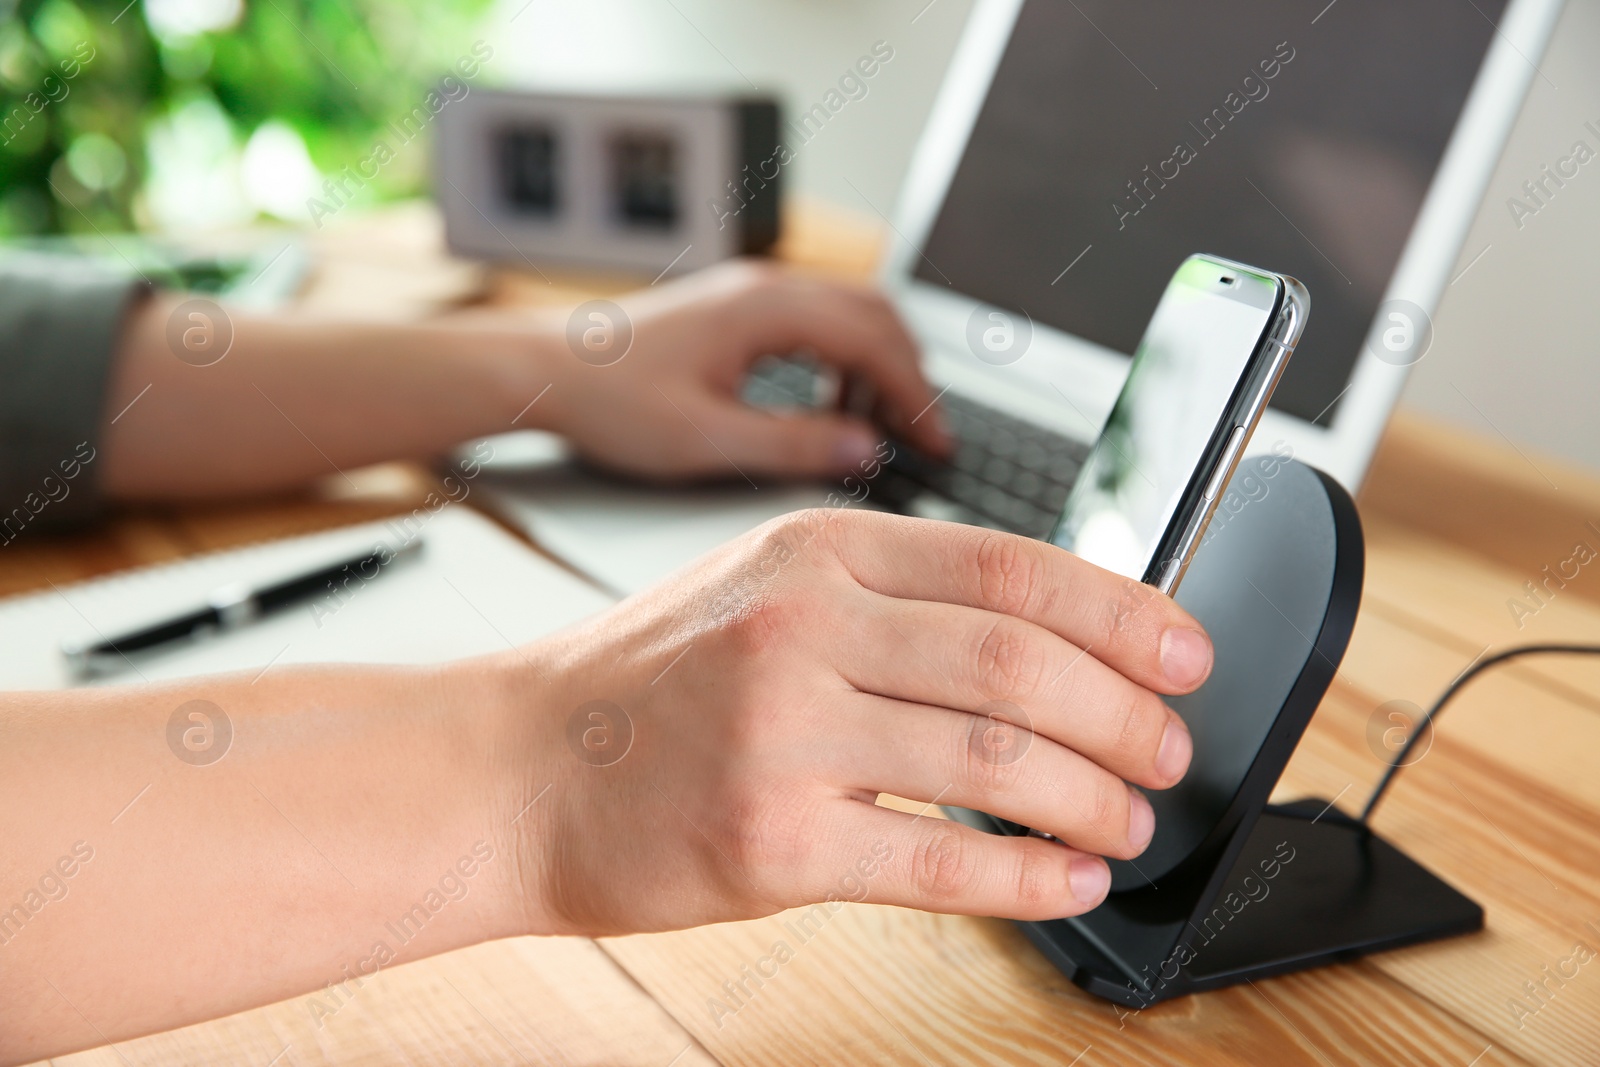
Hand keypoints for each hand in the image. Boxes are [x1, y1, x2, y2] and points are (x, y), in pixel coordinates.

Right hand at [504, 509, 1211, 936]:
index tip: (1184, 654)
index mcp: (818, 551)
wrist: (520, 766)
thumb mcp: (766, 587)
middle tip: (1169, 750)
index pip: (1014, 567)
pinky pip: (940, 862)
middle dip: (1129, 716)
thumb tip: (1052, 636)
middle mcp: (805, 626)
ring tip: (1126, 821)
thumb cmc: (650, 682)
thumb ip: (896, 597)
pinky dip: (1026, 877)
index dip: (1125, 614)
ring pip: (999, 763)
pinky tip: (1065, 879)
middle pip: (1024, 665)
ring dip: (1094, 799)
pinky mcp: (771, 840)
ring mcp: (785, 731)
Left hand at [540, 260, 951, 480]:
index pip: (874, 342)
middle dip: (910, 375)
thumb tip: (865, 450)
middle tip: (926, 436)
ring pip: (849, 314)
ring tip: (880, 429)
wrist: (546, 370)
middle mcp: (765, 288)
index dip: (917, 395)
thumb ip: (793, 444)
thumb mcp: (706, 439)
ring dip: (877, 368)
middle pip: (875, 314)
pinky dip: (843, 362)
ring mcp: (752, 292)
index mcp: (765, 309)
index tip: (939, 441)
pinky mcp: (738, 308)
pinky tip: (831, 408)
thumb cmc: (611, 400)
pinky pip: (816, 321)